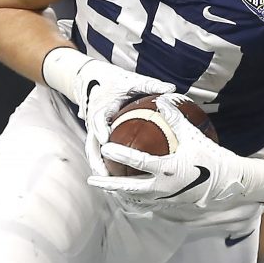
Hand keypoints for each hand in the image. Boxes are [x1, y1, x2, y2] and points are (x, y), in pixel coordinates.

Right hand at [43, 47, 175, 166]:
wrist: (93, 79)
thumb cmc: (114, 80)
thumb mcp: (132, 80)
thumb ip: (150, 85)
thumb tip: (171, 88)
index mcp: (101, 107)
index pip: (98, 119)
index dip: (100, 129)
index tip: (106, 139)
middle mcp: (93, 120)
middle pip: (92, 143)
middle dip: (97, 159)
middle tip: (106, 174)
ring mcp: (93, 129)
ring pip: (93, 151)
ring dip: (99, 167)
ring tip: (109, 183)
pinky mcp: (95, 135)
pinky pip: (97, 152)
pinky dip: (103, 164)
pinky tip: (114, 178)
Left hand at [89, 94, 263, 213]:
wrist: (230, 183)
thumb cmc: (212, 157)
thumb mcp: (193, 135)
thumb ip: (175, 118)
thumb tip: (162, 100)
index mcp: (168, 169)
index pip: (138, 162)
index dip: (120, 153)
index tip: (105, 147)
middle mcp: (164, 188)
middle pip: (129, 188)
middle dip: (108, 183)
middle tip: (92, 178)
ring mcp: (166, 199)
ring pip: (136, 199)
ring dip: (119, 193)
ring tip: (105, 187)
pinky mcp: (171, 205)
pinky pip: (147, 204)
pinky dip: (134, 200)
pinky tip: (125, 196)